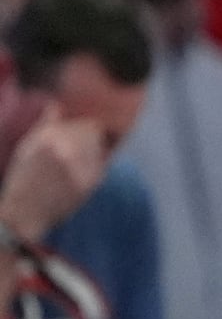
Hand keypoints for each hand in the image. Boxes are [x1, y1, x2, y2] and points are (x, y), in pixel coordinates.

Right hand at [0, 103, 110, 241]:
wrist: (23, 213)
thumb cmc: (23, 179)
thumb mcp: (27, 148)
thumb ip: (45, 125)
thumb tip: (57, 104)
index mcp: (49, 137)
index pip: (87, 124)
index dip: (88, 128)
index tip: (87, 133)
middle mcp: (66, 149)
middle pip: (96, 135)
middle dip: (92, 140)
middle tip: (80, 152)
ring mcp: (79, 166)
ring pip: (100, 150)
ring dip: (94, 154)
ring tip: (74, 166)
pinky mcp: (88, 183)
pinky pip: (101, 168)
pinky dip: (95, 169)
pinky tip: (78, 177)